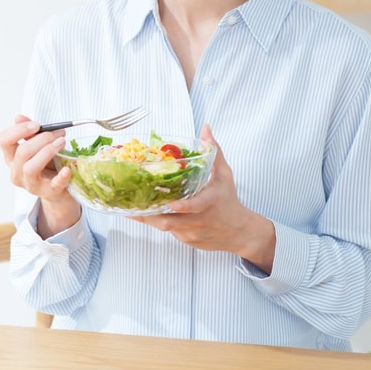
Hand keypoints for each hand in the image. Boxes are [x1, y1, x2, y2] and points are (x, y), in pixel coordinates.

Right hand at [0, 114, 80, 237]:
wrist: (59, 190)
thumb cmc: (47, 164)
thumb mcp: (38, 146)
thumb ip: (30, 132)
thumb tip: (19, 117)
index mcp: (11, 158)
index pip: (4, 141)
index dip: (18, 130)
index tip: (36, 125)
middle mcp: (17, 172)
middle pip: (21, 153)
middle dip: (41, 139)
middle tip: (57, 133)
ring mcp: (31, 185)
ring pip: (31, 168)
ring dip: (47, 152)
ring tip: (61, 143)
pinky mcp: (48, 193)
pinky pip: (53, 185)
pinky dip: (61, 177)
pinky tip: (67, 169)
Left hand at [132, 124, 274, 271]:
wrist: (240, 232)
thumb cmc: (229, 200)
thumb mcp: (224, 174)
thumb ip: (213, 151)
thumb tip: (205, 128)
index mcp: (210, 202)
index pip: (197, 206)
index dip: (184, 206)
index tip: (172, 204)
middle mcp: (200, 220)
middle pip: (172, 222)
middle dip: (150, 216)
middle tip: (130, 206)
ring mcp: (192, 233)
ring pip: (166, 228)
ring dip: (149, 219)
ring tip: (129, 209)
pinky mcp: (187, 241)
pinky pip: (169, 232)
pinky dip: (158, 223)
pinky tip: (145, 214)